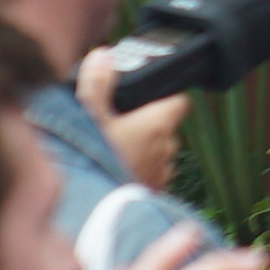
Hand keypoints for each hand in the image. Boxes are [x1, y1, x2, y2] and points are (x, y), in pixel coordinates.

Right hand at [78, 42, 188, 196]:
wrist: (93, 214)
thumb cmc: (93, 164)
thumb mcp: (89, 118)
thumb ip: (96, 84)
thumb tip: (102, 54)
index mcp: (158, 124)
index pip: (179, 100)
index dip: (168, 93)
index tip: (150, 93)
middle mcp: (167, 148)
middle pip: (166, 125)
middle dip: (147, 122)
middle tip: (120, 121)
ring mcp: (162, 172)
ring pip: (159, 151)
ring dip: (143, 147)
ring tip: (114, 147)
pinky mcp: (153, 192)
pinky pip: (151, 173)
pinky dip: (138, 168)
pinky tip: (115, 169)